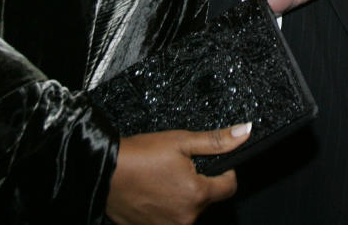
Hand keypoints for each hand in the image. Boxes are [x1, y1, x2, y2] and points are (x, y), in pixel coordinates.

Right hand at [106, 123, 251, 224]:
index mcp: (198, 195)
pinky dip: (165, 208)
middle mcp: (186, 218)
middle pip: (207, 200)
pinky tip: (153, 193)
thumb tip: (244, 132)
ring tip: (162, 180)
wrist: (103, 171)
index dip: (225, 172)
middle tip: (177, 168)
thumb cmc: (139, 156)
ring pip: (188, 211)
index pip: (229, 187)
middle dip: (198, 184)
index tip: (212, 164)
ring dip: (182, 197)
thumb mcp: (181, 141)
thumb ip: (216, 141)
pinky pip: (169, 220)